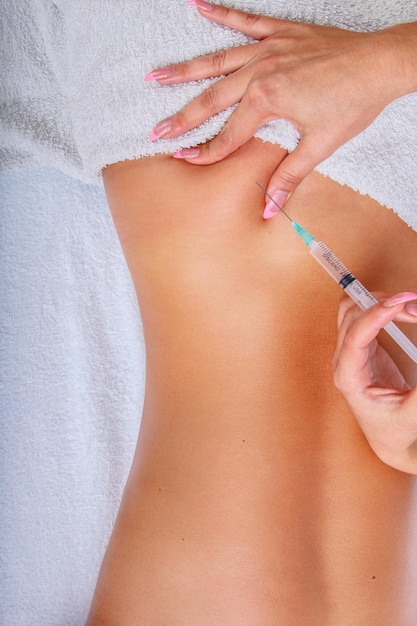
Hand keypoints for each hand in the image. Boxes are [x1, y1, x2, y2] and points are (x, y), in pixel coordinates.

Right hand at [146, 1, 416, 217]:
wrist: (382, 64)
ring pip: (218, 61)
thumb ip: (289, 176)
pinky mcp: (281, 33)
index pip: (229, 134)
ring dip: (185, 70)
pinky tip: (197, 7)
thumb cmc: (354, 103)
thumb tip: (270, 208)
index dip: (205, 151)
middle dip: (182, 117)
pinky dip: (221, 14)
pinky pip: (245, 21)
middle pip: (212, 99)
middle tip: (157, 130)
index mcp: (268, 99)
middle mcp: (261, 70)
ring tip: (156, 75)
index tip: (181, 159)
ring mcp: (269, 48)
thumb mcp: (320, 145)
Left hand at [333, 292, 416, 473]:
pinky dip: (383, 308)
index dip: (374, 316)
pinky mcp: (363, 348)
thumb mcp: (410, 414)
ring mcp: (350, 353)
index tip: (398, 303)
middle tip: (415, 307)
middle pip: (351, 317)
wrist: (388, 438)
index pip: (354, 337)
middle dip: (382, 305)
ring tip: (411, 308)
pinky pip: (364, 317)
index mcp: (348, 379)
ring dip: (380, 302)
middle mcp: (343, 362)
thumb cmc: (394, 431)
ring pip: (354, 311)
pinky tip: (404, 312)